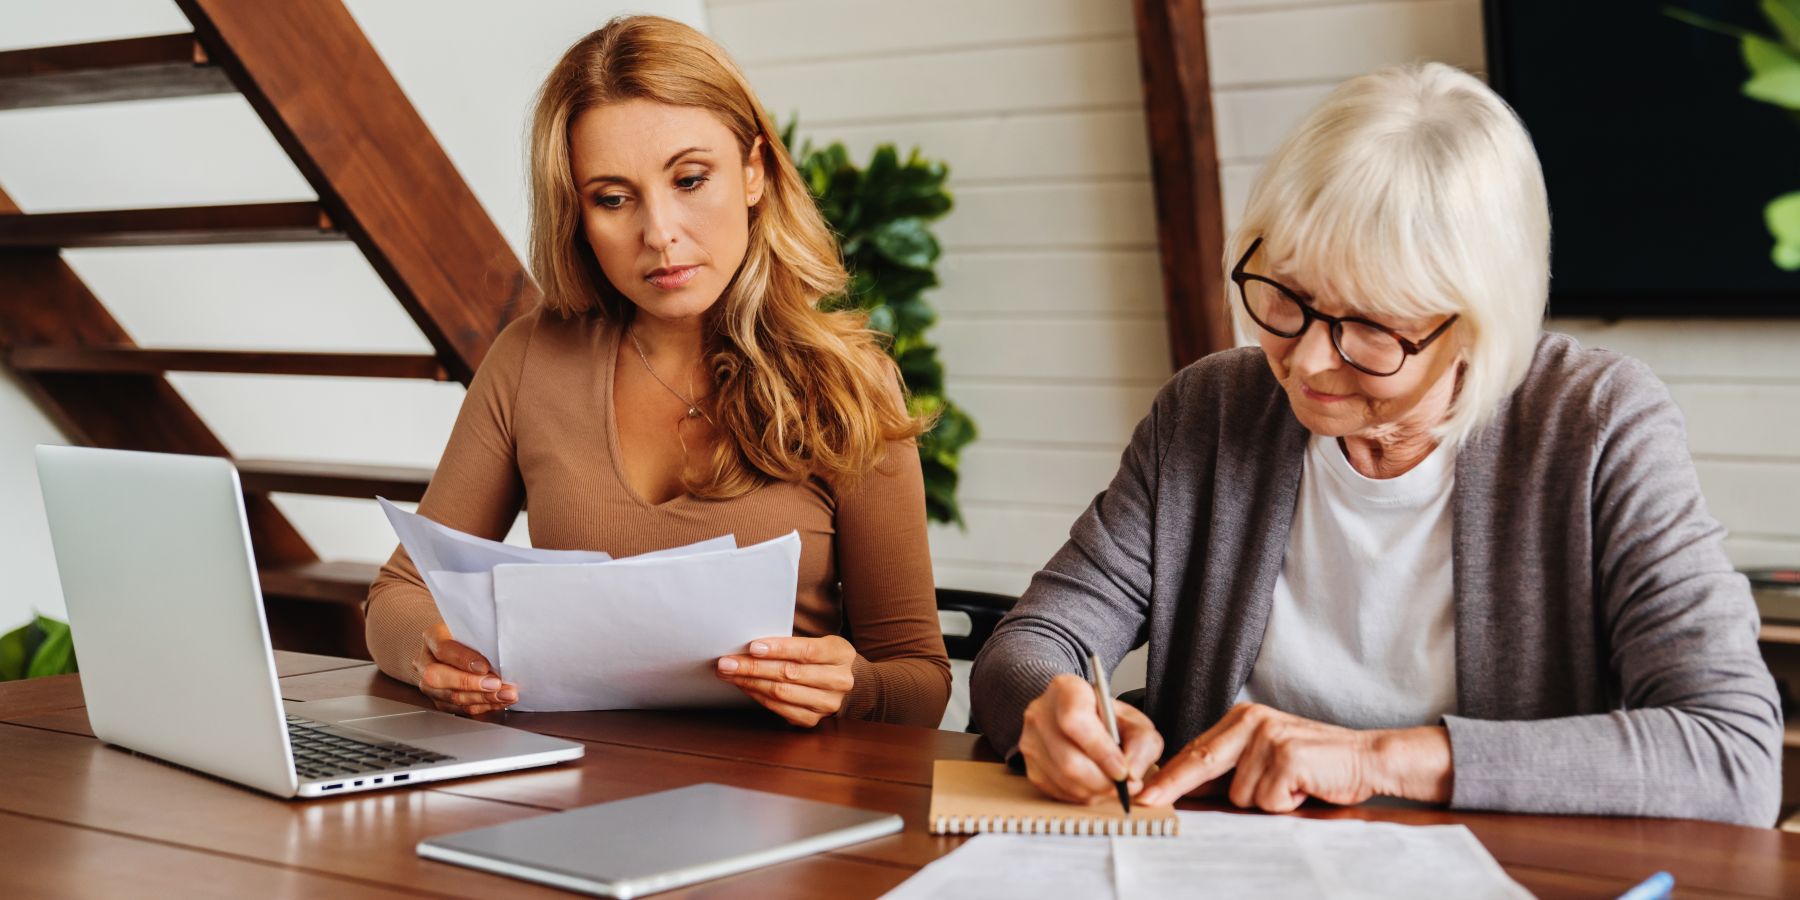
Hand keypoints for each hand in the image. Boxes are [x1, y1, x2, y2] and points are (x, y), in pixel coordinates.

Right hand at [411, 621, 517, 715]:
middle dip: (471, 684)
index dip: (463, 659)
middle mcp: (425, 661)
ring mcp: (429, 684)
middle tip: (496, 685)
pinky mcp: (439, 700)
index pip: (443, 649)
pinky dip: (481, 707)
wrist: (462, 645)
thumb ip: (481, 640)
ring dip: (481, 699)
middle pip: (438, 678)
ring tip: (505, 695)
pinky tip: (498, 702)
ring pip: (449, 697)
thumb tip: (500, 656)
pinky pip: (458, 709)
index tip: (485, 667)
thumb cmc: (470, 635)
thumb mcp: (473, 629)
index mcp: (432, 637)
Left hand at [716, 635, 854, 726]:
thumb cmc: (822, 658)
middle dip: (753, 667)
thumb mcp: (818, 642)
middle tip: (727, 662)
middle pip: (790, 673)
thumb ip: (792, 644)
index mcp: (841, 654)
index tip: (752, 647)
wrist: (845, 683)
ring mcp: (827, 703)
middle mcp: (838, 681)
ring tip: (728, 674)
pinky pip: (779, 708)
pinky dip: (758, 696)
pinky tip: (744, 687)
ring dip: (750, 683)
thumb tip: (750, 646)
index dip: (779, 649)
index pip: (807, 651)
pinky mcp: (813, 719)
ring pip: (782, 693)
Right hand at [1017, 674, 1163, 805]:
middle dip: (1102, 781)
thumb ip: (1142, 744)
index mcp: (1066, 690)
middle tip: (1125, 787)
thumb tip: (1132, 775)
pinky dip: (1081, 796)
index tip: (1123, 771)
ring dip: (1094, 791)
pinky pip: (1056, 791)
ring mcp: (1030, 741)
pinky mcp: (1029, 766)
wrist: (1081, 718)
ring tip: (1113, 786)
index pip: (1075, 721)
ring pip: (1063, 779)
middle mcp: (1040, 713)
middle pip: (1068, 759)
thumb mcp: (1134, 721)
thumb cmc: (1108, 719)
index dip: (1101, 751)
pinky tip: (1095, 786)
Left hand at [1135, 702, 1452, 811]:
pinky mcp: (1287, 756)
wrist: (1367, 759)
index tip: (1145, 792)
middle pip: (1201, 762)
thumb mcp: (1266, 758)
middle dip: (1174, 787)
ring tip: (1290, 788)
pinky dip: (1285, 805)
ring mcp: (1269, 737)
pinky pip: (1267, 800)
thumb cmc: (1316, 764)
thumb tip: (1187, 790)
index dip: (1170, 776)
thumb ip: (1231, 769)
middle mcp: (1252, 721)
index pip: (1197, 750)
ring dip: (1265, 802)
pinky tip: (1302, 790)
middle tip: (1149, 802)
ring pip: (1240, 794)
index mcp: (1243, 718)